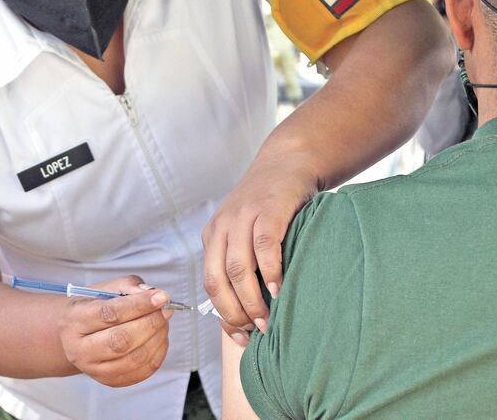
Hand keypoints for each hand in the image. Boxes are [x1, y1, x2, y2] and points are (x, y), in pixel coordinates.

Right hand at [57, 275, 171, 386]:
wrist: (76, 334)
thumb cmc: (95, 306)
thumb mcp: (106, 288)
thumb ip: (129, 286)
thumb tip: (152, 294)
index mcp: (75, 320)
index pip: (109, 314)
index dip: (139, 305)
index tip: (161, 297)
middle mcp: (79, 349)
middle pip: (121, 341)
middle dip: (151, 323)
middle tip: (166, 310)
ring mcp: (93, 369)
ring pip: (133, 358)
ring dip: (157, 338)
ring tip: (163, 322)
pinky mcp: (109, 381)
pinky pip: (140, 372)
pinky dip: (157, 354)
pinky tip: (159, 338)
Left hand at [202, 163, 314, 332]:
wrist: (288, 160)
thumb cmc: (271, 205)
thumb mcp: (247, 231)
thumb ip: (243, 261)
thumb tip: (248, 313)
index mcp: (213, 235)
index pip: (208, 283)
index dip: (222, 314)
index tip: (240, 336)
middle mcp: (222, 225)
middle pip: (217, 279)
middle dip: (235, 312)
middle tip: (255, 332)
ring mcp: (244, 215)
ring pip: (238, 267)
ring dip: (251, 299)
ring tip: (267, 320)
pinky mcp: (269, 208)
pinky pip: (264, 246)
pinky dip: (270, 271)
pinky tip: (278, 289)